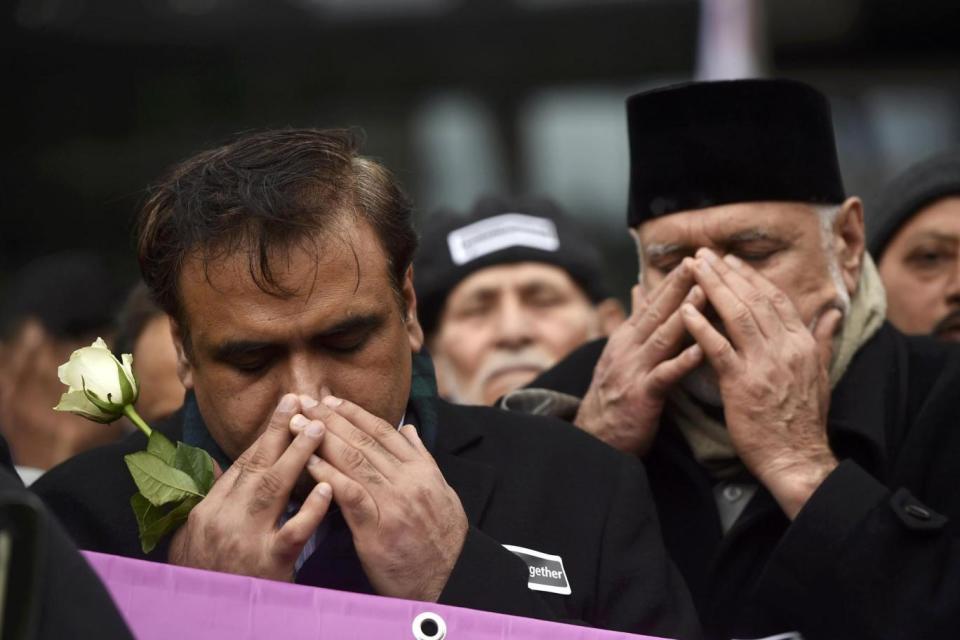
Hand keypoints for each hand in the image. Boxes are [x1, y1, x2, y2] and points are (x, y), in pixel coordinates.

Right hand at [168, 394, 333, 579]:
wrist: (202, 623)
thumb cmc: (205, 578)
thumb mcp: (195, 539)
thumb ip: (213, 501)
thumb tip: (219, 466)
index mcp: (208, 510)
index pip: (242, 464)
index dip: (266, 435)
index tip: (286, 409)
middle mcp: (223, 520)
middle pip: (256, 465)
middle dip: (280, 430)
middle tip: (302, 401)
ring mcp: (245, 540)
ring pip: (273, 489)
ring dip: (298, 455)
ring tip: (320, 429)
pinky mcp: (268, 564)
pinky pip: (292, 531)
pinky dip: (309, 508)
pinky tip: (327, 487)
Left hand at [296, 395, 467, 601]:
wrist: (451, 580)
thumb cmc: (442, 541)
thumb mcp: (441, 492)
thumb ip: (422, 459)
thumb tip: (408, 430)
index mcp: (422, 470)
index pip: (384, 431)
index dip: (355, 413)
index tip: (332, 400)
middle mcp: (409, 481)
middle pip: (364, 441)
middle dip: (331, 418)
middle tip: (306, 401)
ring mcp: (394, 503)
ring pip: (355, 460)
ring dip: (322, 439)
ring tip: (298, 423)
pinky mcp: (378, 529)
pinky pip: (350, 494)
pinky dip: (328, 474)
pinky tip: (309, 461)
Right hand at [575, 261, 705, 454]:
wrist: (595, 434)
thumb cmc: (615, 392)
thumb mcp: (621, 350)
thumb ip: (633, 319)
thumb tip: (638, 286)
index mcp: (627, 336)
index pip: (653, 302)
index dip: (673, 280)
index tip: (695, 257)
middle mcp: (628, 348)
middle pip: (657, 312)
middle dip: (679, 285)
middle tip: (701, 261)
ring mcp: (633, 370)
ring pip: (662, 338)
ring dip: (684, 315)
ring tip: (705, 293)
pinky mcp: (641, 395)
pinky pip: (664, 376)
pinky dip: (681, 362)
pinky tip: (700, 350)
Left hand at [682, 249, 842, 518]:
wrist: (796, 458)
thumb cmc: (803, 420)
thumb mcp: (820, 375)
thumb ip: (823, 340)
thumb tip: (832, 312)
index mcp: (802, 344)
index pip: (775, 299)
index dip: (751, 277)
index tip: (731, 260)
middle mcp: (785, 348)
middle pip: (753, 300)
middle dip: (726, 273)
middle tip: (704, 254)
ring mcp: (763, 365)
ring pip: (737, 316)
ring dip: (713, 288)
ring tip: (693, 269)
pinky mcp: (742, 384)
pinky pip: (718, 348)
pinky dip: (701, 326)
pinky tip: (686, 310)